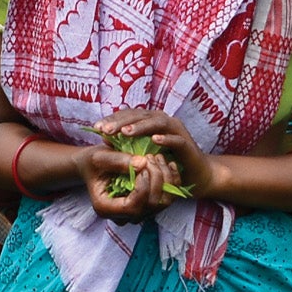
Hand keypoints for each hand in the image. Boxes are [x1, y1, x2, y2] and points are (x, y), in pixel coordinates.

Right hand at [75, 145, 173, 222]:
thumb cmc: (94, 162)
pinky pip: (169, 199)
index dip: (143, 187)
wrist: (97, 166)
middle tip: (151, 156)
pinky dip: (173, 181)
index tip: (142, 165)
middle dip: (156, 178)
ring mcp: (138, 214)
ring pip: (163, 203)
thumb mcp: (99, 157)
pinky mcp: (149, 207)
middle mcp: (123, 217)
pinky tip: (170, 164)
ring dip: (166, 178)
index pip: (132, 207)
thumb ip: (118, 161)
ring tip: (159, 157)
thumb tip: (142, 164)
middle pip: (150, 205)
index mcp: (105, 208)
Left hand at [95, 108, 214, 196]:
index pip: (129, 115)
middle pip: (140, 115)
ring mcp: (176, 130)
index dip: (113, 119)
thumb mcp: (141, 154)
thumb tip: (104, 140)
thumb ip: (126, 146)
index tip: (97, 127)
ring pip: (157, 122)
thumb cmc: (164, 164)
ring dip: (141, 127)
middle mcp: (163, 121)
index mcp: (150, 121)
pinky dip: (166, 138)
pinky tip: (154, 140)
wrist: (194, 175)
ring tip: (125, 133)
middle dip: (122, 122)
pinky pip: (176, 138)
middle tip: (106, 130)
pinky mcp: (187, 143)